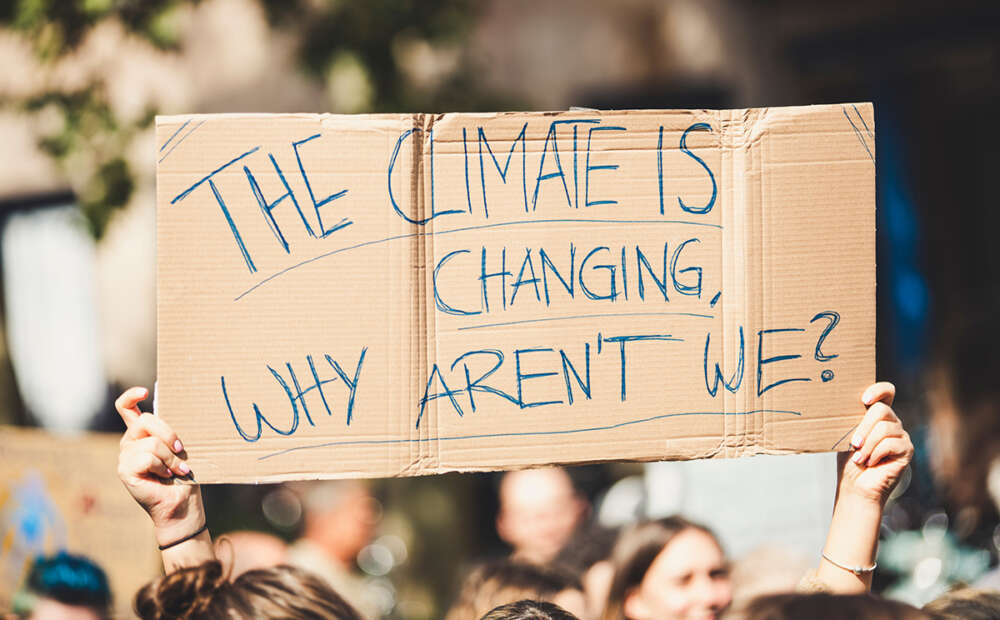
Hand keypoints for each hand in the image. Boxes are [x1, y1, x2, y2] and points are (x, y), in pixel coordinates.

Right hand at [116, 386, 204, 545]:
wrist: (182, 504)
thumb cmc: (185, 475)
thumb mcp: (180, 447)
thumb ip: (173, 431)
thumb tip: (186, 408)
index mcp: (142, 434)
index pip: (126, 408)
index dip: (131, 397)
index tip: (145, 391)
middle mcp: (130, 443)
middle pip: (145, 421)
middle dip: (168, 434)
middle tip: (182, 450)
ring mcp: (124, 457)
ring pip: (151, 443)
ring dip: (170, 457)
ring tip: (177, 469)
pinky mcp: (124, 470)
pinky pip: (146, 458)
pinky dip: (162, 466)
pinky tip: (165, 475)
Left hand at [838, 382, 913, 505]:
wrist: (856, 486)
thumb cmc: (849, 461)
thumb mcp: (847, 436)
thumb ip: (852, 420)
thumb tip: (841, 403)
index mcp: (877, 415)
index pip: (886, 391)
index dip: (878, 390)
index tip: (864, 400)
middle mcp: (892, 422)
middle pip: (882, 409)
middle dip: (864, 427)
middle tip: (854, 443)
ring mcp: (901, 435)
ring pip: (884, 428)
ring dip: (868, 444)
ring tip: (859, 457)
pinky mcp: (907, 449)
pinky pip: (891, 443)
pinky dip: (875, 453)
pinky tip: (869, 462)